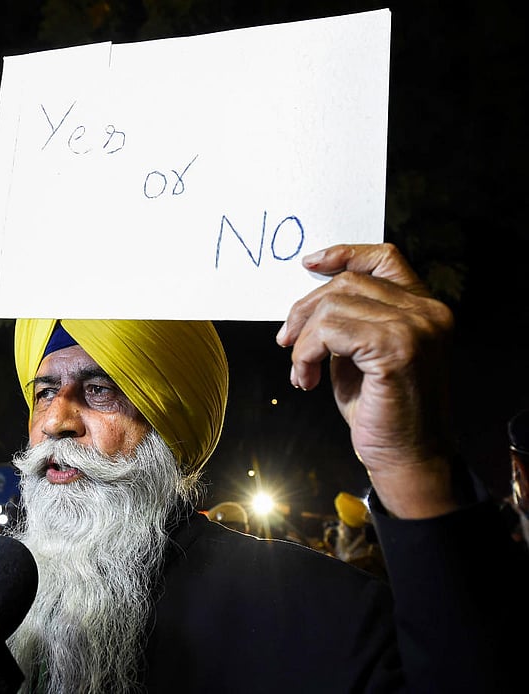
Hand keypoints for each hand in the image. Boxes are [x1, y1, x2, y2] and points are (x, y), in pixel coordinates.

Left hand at [276, 243, 456, 518]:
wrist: (405, 457)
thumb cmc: (381, 411)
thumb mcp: (362, 355)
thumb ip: (349, 322)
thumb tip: (309, 301)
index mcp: (424, 308)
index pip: (385, 258)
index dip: (344, 254)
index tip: (308, 264)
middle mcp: (427, 312)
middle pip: (347, 283)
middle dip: (305, 310)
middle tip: (287, 342)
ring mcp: (415, 327)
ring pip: (332, 306)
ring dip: (303, 340)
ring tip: (301, 371)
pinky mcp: (395, 348)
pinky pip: (328, 331)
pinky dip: (306, 354)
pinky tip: (306, 379)